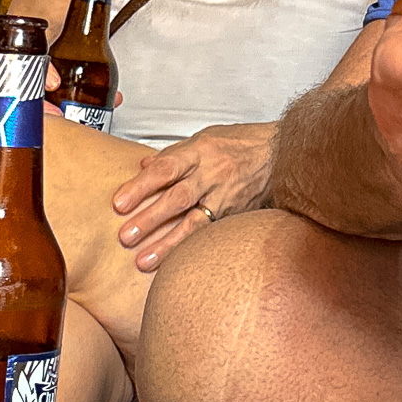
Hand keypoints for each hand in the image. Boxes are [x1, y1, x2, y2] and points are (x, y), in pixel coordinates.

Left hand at [111, 123, 272, 271]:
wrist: (283, 151)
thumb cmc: (241, 142)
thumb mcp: (205, 137)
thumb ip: (174, 154)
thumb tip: (143, 166)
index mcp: (200, 151)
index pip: (165, 168)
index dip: (141, 186)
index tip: (119, 203)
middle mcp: (213, 174)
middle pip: (177, 198)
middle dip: (149, 219)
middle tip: (125, 235)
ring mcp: (227, 197)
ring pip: (195, 223)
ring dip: (168, 244)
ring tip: (144, 261)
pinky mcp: (238, 214)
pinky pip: (212, 233)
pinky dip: (192, 248)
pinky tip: (175, 263)